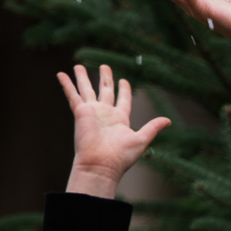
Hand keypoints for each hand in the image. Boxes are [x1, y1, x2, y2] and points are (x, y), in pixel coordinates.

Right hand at [59, 64, 169, 198]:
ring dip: (82, 78)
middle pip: (105, 91)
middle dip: (105, 79)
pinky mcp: (81, 112)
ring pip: (87, 90)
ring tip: (78, 65)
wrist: (101, 164)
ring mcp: (92, 112)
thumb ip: (153, 128)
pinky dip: (67, 84)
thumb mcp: (141, 139)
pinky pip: (73, 95)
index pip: (123, 100)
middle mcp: (105, 114)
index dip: (124, 90)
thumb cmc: (121, 156)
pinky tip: (61, 74)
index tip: (124, 80)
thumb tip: (169, 121)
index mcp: (120, 119)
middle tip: (104, 66)